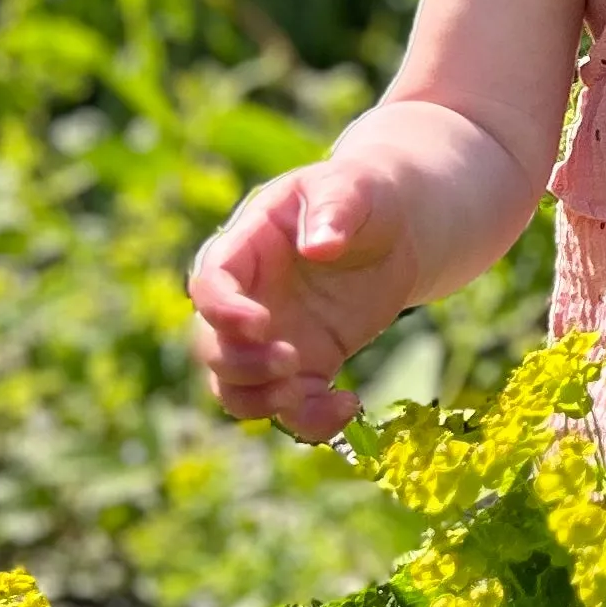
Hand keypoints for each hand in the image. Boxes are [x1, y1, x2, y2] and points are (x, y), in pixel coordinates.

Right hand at [187, 153, 407, 443]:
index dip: (222, 311)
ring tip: (303, 393)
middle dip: (242, 365)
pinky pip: (290, 406)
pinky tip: (348, 405)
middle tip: (290, 361)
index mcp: (244, 248)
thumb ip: (333, 209)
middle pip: (211, 347)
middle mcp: (247, 300)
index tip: (260, 325)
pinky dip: (310, 419)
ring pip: (236, 388)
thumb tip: (319, 245)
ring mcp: (270, 339)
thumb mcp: (351, 187)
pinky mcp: (304, 366)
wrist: (396, 229)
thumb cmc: (362, 195)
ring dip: (260, 402)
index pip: (209, 284)